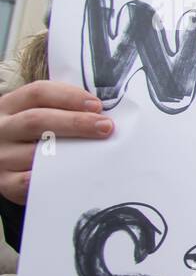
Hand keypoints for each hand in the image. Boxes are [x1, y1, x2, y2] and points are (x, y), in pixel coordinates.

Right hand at [0, 81, 113, 203]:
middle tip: (105, 127)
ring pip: (35, 153)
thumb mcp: (38, 115)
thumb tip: (100, 114)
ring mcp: (1, 156)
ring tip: (97, 153)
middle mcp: (2, 128)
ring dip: (70, 152)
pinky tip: (75, 174)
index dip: (69, 97)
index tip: (97, 106)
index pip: (38, 93)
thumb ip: (62, 110)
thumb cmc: (33, 136)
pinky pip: (30, 181)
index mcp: (10, 106)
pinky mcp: (5, 182)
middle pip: (37, 120)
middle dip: (75, 122)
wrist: (6, 160)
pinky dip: (53, 176)